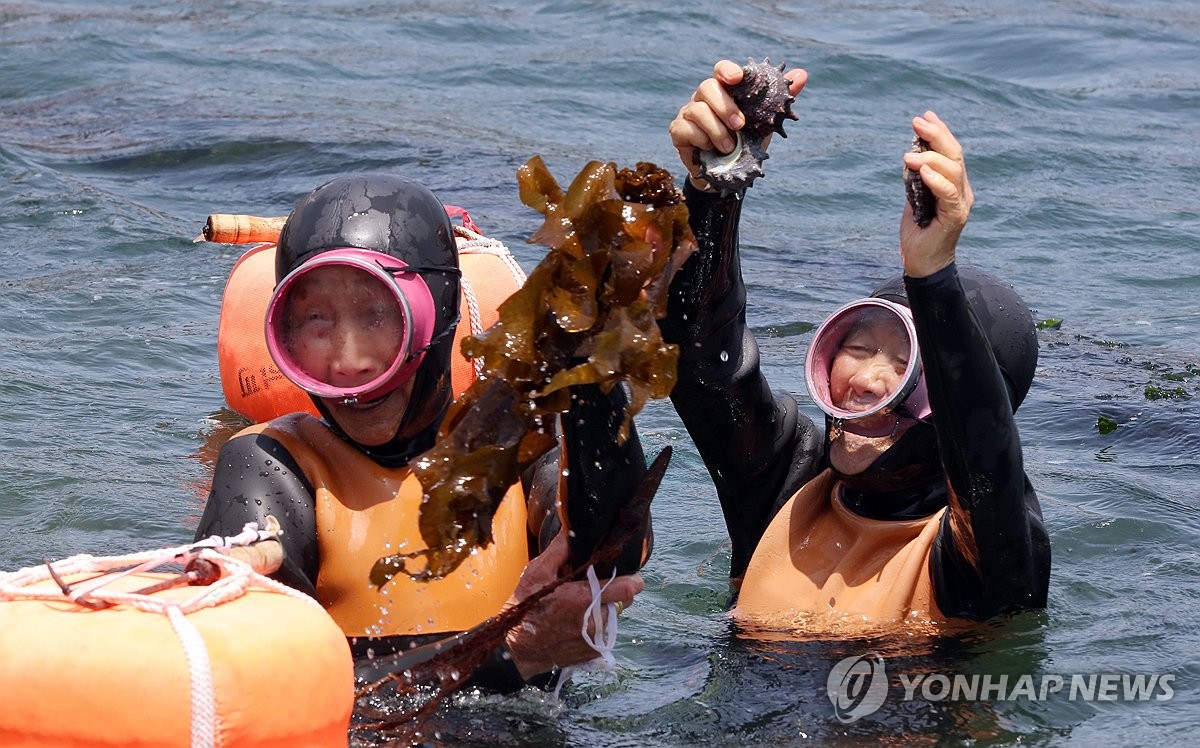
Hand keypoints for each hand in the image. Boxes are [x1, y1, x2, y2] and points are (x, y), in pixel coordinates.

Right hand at [504, 532, 642, 679]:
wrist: (517, 650)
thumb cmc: (525, 609)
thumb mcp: (536, 573)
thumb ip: (559, 550)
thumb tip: (572, 530)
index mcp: (585, 599)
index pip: (628, 588)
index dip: (632, 578)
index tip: (626, 572)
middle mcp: (596, 621)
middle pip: (625, 601)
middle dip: (617, 592)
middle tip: (597, 586)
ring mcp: (596, 639)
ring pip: (615, 616)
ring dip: (605, 608)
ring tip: (584, 605)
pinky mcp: (594, 652)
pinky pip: (606, 633)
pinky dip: (597, 626)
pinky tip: (578, 622)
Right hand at [669, 59, 807, 190]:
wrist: (728, 173)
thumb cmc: (745, 142)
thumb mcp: (764, 122)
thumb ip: (779, 99)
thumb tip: (802, 75)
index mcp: (724, 90)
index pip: (721, 70)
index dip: (728, 70)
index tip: (738, 78)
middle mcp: (703, 98)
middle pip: (707, 87)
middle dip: (725, 106)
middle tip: (740, 125)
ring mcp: (688, 113)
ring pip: (697, 110)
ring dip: (716, 130)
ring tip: (729, 147)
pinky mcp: (678, 131)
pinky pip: (686, 129)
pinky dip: (702, 139)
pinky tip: (711, 150)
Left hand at [899, 111, 973, 277]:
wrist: (922, 263)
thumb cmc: (918, 232)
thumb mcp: (914, 198)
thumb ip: (916, 179)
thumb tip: (911, 155)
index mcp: (954, 184)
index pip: (950, 152)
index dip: (940, 132)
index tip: (925, 116)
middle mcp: (962, 190)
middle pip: (955, 155)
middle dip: (936, 135)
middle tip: (917, 122)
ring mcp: (961, 203)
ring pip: (953, 171)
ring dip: (930, 157)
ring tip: (908, 154)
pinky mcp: (956, 217)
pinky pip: (949, 194)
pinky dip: (936, 180)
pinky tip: (922, 171)